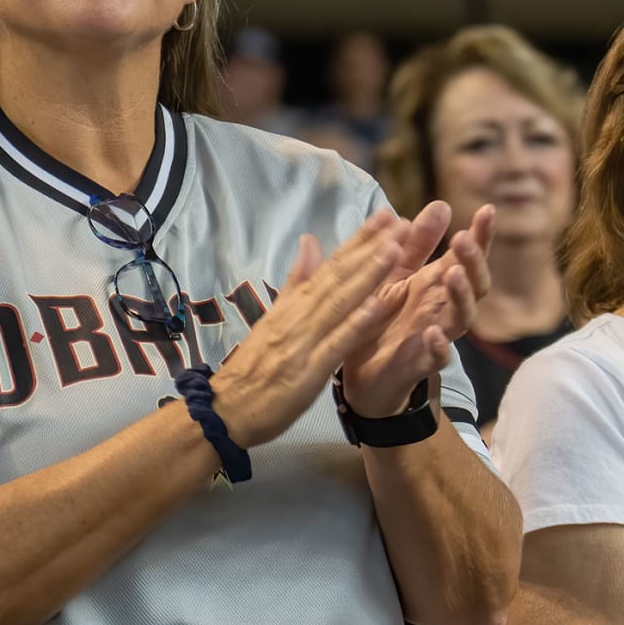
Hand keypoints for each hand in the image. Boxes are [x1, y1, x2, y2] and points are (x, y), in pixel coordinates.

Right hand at [209, 211, 406, 447]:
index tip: (384, 216)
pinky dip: (356, 323)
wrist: (224, 408)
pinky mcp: (309, 371)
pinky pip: (336, 344)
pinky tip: (378, 305)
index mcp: (292, 305)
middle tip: (398, 220)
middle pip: (337, 277)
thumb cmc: (252, 367)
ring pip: (340, 303)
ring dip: (368, 276)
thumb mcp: (274, 318)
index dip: (358, 241)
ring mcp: (303, 343)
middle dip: (369, 248)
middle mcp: (298, 317)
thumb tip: (310, 241)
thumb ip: (296, 282)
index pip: (329, 266)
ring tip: (394, 250)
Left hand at [341, 202, 495, 416]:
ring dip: (462, 296)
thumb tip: (441, 204)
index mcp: (437, 283)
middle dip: (473, 261)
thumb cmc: (384, 316)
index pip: (467, 257)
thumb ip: (416, 243)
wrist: (361, 370)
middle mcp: (443, 307)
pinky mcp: (421, 363)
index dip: (481, 236)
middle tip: (462, 240)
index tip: (487, 210)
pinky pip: (438, 357)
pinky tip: (433, 333)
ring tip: (453, 274)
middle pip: (475, 284)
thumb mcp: (394, 272)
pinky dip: (440, 346)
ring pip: (463, 317)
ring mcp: (437, 335)